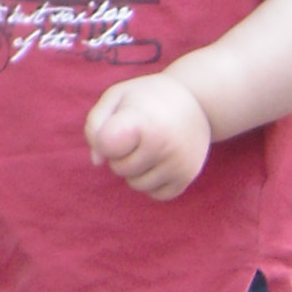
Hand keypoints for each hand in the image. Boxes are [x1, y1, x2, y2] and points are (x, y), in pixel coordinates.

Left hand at [85, 71, 212, 200]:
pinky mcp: (188, 177)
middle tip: (136, 134)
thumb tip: (97, 161)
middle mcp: (165, 146)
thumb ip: (95, 125)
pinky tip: (159, 159)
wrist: (196, 101)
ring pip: (136, 185)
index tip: (118, 123)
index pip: (107, 144)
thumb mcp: (116, 97)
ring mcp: (179, 164)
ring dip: (135, 170)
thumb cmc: (146, 98)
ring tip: (149, 145)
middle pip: (119, 168)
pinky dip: (152, 181)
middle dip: (120, 154)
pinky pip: (156, 194)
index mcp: (144, 122)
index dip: (104, 137)